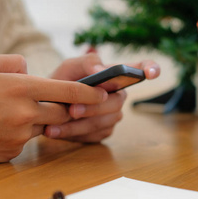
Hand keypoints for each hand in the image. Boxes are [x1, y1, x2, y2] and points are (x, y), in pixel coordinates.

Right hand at [0, 54, 106, 162]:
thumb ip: (13, 62)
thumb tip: (31, 69)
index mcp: (20, 88)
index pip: (68, 91)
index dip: (90, 93)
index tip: (105, 94)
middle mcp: (24, 114)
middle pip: (63, 114)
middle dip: (65, 109)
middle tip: (58, 103)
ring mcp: (18, 137)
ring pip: (44, 128)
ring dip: (38, 121)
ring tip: (12, 113)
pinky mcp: (10, 154)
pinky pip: (26, 143)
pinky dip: (20, 134)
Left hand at [45, 53, 160, 142]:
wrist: (45, 105)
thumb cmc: (61, 82)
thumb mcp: (69, 67)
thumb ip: (86, 62)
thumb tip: (103, 70)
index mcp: (115, 76)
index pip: (140, 69)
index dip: (151, 68)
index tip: (152, 73)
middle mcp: (118, 96)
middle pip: (117, 102)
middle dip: (94, 107)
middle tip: (72, 109)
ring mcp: (112, 115)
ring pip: (105, 122)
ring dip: (79, 124)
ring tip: (54, 125)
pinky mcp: (103, 132)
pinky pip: (95, 135)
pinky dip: (74, 134)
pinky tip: (56, 131)